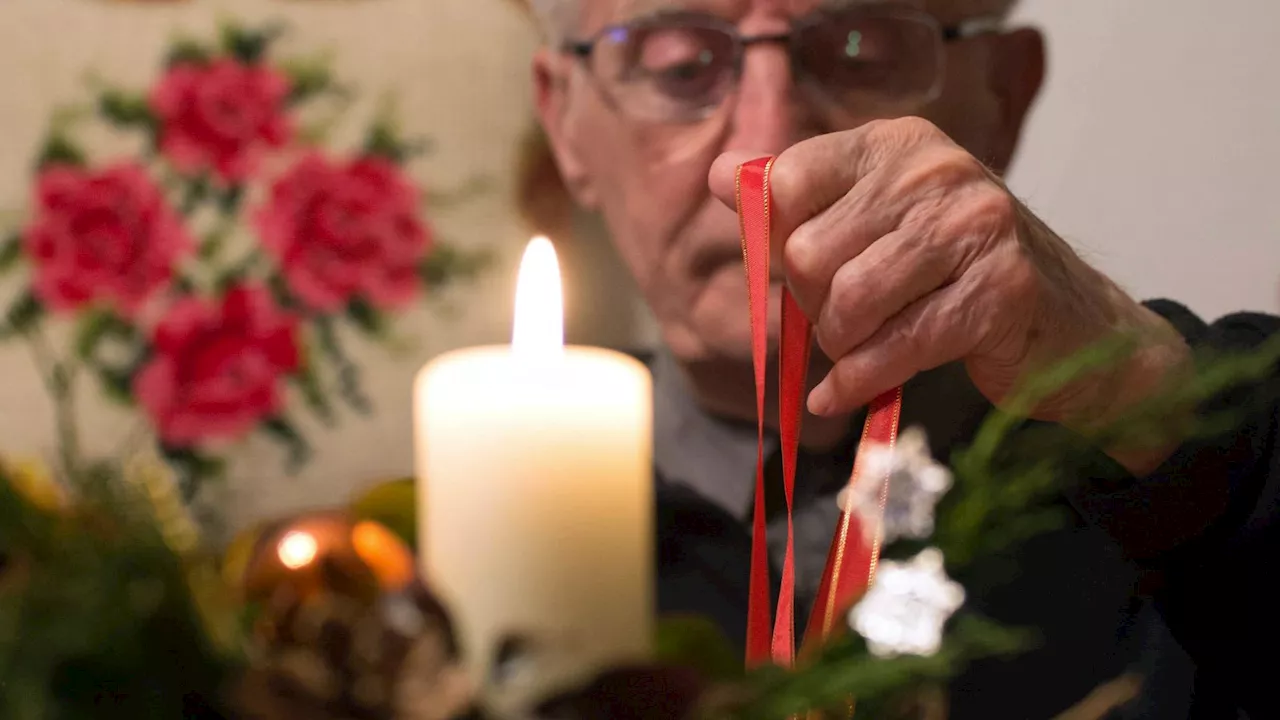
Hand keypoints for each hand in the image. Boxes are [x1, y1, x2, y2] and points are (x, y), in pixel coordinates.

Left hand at [709, 118, 1190, 473]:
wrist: (1070, 327)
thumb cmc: (954, 275)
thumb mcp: (877, 223)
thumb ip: (799, 203)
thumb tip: (721, 177)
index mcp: (898, 144)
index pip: (789, 180)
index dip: (778, 240)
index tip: (801, 272)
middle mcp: (938, 171)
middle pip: (809, 253)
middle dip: (812, 306)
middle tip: (840, 322)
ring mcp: (977, 228)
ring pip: (848, 302)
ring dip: (839, 346)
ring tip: (857, 350)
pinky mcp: (1000, 293)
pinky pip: (894, 349)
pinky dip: (856, 383)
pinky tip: (844, 394)